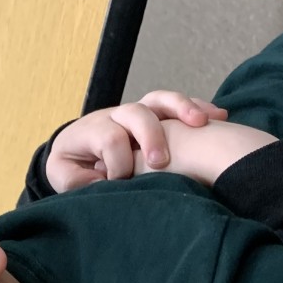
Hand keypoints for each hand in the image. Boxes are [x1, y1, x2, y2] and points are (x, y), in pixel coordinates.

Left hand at [46, 91, 226, 192]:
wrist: (77, 146)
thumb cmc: (74, 165)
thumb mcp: (65, 175)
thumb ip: (75, 180)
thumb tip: (98, 182)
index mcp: (92, 129)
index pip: (110, 139)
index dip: (117, 164)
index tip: (119, 182)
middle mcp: (117, 115)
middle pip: (136, 113)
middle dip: (151, 135)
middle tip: (159, 161)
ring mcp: (139, 112)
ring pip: (161, 100)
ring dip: (182, 109)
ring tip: (201, 123)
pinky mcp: (157, 115)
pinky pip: (179, 105)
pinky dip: (198, 108)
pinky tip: (217, 116)